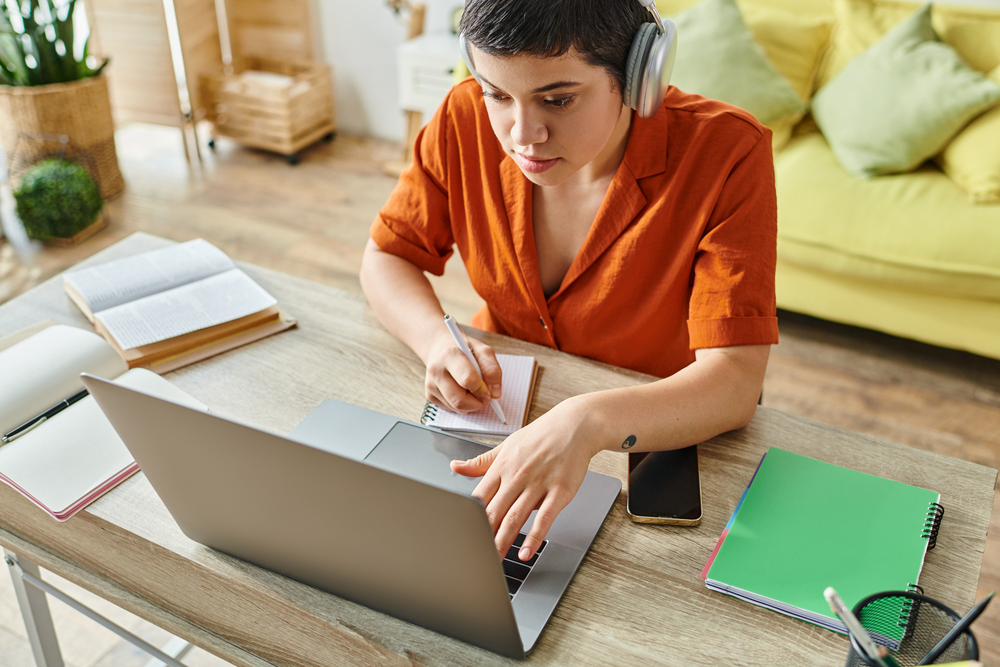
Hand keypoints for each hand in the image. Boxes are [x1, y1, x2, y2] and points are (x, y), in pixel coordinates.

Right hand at [423, 329, 502, 412]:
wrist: (440, 348)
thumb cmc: (464, 350)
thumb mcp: (483, 351)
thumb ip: (492, 369)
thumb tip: (495, 393)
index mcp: (449, 355)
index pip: (467, 380)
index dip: (482, 390)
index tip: (489, 392)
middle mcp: (436, 370)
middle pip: (460, 400)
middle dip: (478, 403)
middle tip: (485, 397)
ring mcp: (431, 384)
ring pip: (456, 407)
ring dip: (471, 404)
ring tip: (473, 390)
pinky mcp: (430, 395)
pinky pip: (452, 409)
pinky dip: (463, 405)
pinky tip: (463, 392)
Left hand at [450, 396, 600, 561]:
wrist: (575, 426)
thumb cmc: (541, 436)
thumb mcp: (506, 446)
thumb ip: (481, 462)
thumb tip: (455, 467)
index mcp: (502, 467)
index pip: (479, 497)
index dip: (469, 518)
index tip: (462, 534)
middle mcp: (517, 476)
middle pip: (494, 512)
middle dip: (483, 536)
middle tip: (476, 556)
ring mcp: (538, 485)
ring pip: (515, 518)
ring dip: (503, 541)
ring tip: (495, 560)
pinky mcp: (559, 492)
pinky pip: (544, 519)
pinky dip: (534, 538)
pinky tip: (526, 552)